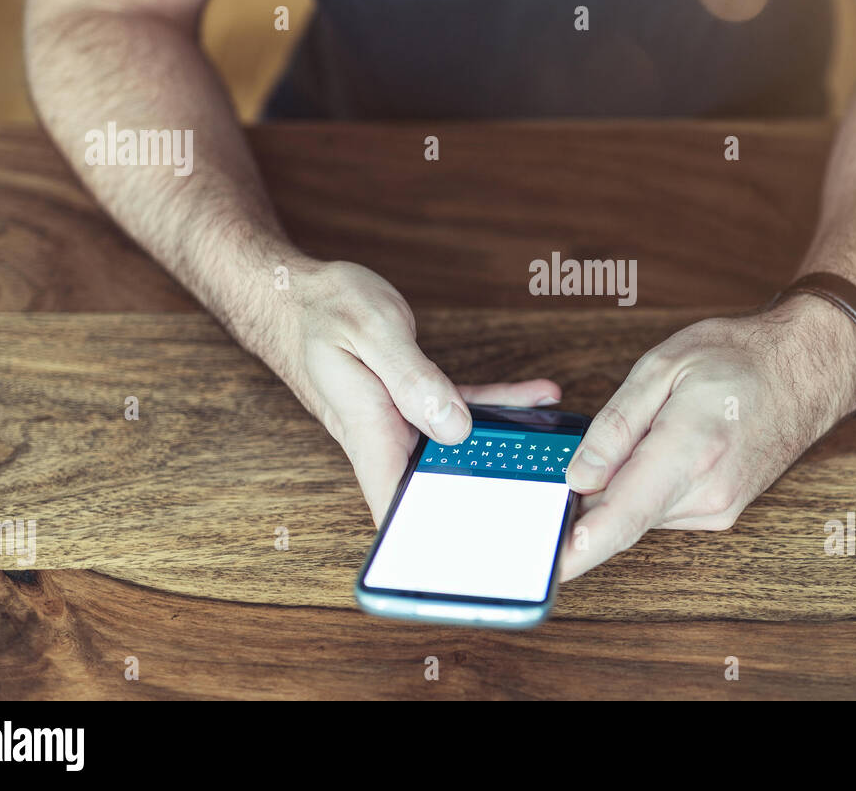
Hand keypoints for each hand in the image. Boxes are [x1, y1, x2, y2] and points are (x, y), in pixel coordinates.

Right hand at [251, 259, 559, 522]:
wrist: (300, 293)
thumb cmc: (323, 309)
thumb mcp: (370, 333)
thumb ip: (413, 379)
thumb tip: (454, 427)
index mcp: (368, 431)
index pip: (396, 505)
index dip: (427, 541)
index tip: (470, 562)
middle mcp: (385, 435)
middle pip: (438, 487)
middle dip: (485, 501)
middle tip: (541, 505)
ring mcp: (401, 420)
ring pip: (461, 447)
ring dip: (505, 446)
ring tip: (555, 444)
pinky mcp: (416, 398)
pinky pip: (463, 409)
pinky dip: (499, 405)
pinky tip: (536, 397)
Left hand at [559, 295, 855, 579]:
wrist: (807, 368)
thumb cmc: (740, 357)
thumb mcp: (663, 366)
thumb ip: (616, 426)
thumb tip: (578, 476)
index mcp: (690, 451)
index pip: (622, 518)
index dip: (578, 548)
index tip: (545, 568)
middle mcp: (708, 492)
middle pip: (621, 516)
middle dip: (585, 499)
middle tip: (567, 463)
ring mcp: (718, 508)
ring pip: (639, 513)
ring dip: (620, 487)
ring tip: (642, 431)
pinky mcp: (721, 512)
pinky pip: (661, 508)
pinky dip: (644, 487)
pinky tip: (659, 447)